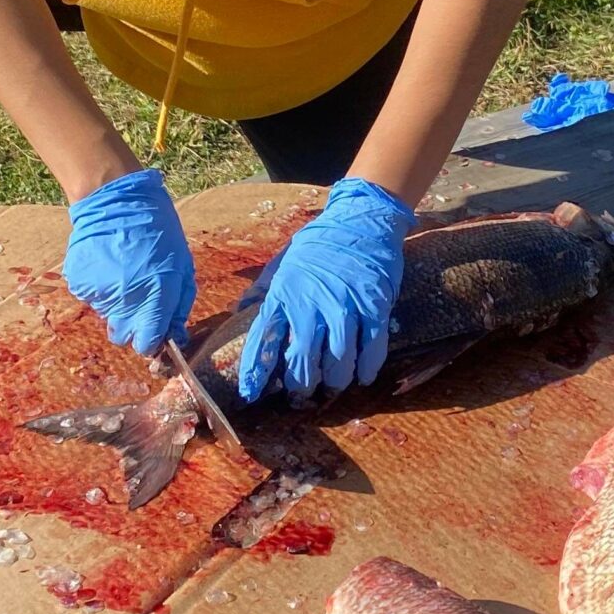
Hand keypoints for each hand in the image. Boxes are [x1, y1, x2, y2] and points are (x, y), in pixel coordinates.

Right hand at [62, 167, 195, 355]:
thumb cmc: (156, 229)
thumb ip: (179, 303)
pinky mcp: (80, 283)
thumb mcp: (182, 264)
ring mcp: (100, 292)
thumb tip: (175, 335)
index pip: (147, 343)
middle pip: (123, 337)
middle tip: (137, 301)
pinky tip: (107, 265)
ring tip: (122, 272)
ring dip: (116, 303)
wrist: (114, 200)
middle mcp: (127, 299)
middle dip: (131, 326)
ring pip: (107, 316)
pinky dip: (100, 288)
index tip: (152, 332)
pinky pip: (92, 298)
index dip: (151, 341)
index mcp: (157, 294)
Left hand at [236, 177, 415, 401]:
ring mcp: (345, 307)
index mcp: (284, 294)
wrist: (362, 220)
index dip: (255, 372)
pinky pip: (371, 350)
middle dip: (300, 386)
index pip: (263, 340)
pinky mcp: (374, 307)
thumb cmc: (319, 244)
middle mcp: (311, 304)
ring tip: (331, 386)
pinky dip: (366, 369)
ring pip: (338, 364)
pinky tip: (361, 376)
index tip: (251, 394)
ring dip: (334, 382)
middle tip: (302, 394)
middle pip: (302, 362)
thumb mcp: (283, 263)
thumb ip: (262, 291)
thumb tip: (239, 313)